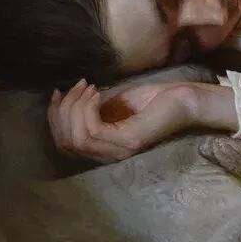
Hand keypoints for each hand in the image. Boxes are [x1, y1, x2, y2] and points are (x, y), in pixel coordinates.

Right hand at [47, 78, 195, 163]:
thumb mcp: (116, 103)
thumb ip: (93, 109)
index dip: (55, 118)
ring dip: (75, 107)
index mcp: (105, 149)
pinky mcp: (129, 142)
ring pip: (76, 138)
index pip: (65, 144)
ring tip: (88, 87)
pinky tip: (96, 93)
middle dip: (62, 111)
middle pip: (66, 143)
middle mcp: (109, 156)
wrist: (185, 99)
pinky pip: (93, 131)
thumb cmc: (155, 99)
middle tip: (77, 85)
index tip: (58, 91)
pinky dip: (88, 109)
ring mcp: (119, 151)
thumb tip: (67, 100)